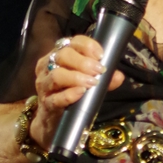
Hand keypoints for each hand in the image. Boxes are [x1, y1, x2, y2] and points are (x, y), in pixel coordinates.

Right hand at [30, 35, 124, 150]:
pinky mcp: (45, 103)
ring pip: (56, 75)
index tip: (101, 55)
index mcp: (59, 55)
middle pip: (63, 55)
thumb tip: (118, 76)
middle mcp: (47, 66)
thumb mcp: (88, 82)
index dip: (86, 46)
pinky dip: (69, 94)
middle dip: (83, 62)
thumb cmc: (71, 94)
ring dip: (77, 77)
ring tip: (92, 82)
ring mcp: (44, 85)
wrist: (52, 120)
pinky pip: (55, 97)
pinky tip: (80, 93)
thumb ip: (104, 78)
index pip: (72, 42)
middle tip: (99, 70)